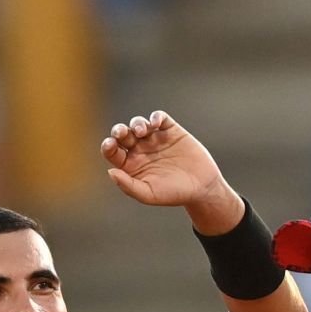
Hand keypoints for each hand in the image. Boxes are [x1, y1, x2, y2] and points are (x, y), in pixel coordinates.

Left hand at [100, 111, 243, 232]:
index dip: (108, 146)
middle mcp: (140, 150)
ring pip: (139, 123)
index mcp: (130, 165)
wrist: (202, 187)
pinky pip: (160, 118)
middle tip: (122, 133)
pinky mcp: (171, 131)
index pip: (113, 151)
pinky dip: (156, 117)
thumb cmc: (174, 194)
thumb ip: (128, 186)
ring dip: (137, 124)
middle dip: (119, 131)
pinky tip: (156, 123)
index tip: (111, 145)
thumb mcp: (149, 194)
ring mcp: (155, 139)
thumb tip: (110, 171)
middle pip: (123, 134)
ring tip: (143, 131)